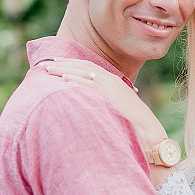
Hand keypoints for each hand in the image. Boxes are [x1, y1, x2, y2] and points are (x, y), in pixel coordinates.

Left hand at [42, 58, 165, 147]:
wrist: (149, 133)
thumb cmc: (132, 123)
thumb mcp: (116, 105)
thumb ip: (103, 99)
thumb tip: (87, 102)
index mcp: (112, 80)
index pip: (87, 66)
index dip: (70, 63)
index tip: (55, 62)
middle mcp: (111, 80)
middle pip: (82, 66)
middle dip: (63, 64)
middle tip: (45, 64)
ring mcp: (111, 87)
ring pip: (84, 72)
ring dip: (64, 70)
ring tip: (48, 69)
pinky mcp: (111, 96)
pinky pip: (90, 85)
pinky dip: (76, 80)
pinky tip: (63, 79)